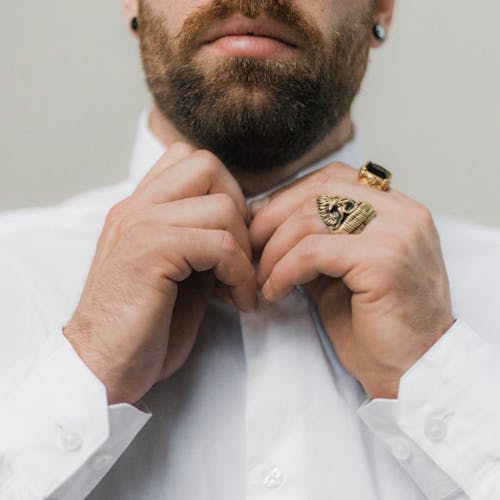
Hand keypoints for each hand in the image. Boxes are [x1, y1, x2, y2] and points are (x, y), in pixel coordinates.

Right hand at [64, 144, 256, 404]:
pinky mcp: (151, 251)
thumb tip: (243, 230)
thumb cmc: (142, 325)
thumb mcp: (176, 273)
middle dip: (238, 209)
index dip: (223, 191)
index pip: (188, 159)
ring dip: (243, 249)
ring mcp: (141, 224)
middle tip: (239, 255)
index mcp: (140, 208)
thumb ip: (201, 242)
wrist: (100, 366)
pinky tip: (238, 302)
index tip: (230, 238)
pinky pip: (220, 244)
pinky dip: (240, 274)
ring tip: (238, 286)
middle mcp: (137, 207)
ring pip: (221, 205)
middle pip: (208, 165)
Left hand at [251, 162, 453, 398]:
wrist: (412, 373)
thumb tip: (267, 225)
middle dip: (272, 219)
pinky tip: (275, 291)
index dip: (289, 198)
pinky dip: (284, 270)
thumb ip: (315, 243)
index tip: (262, 227)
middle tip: (250, 249)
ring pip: (310, 218)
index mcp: (396, 209)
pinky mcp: (383, 259)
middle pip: (318, 190)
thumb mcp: (340, 273)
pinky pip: (312, 251)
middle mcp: (401, 212)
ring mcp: (396, 232)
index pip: (332, 178)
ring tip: (262, 278)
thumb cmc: (375, 327)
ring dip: (274, 250)